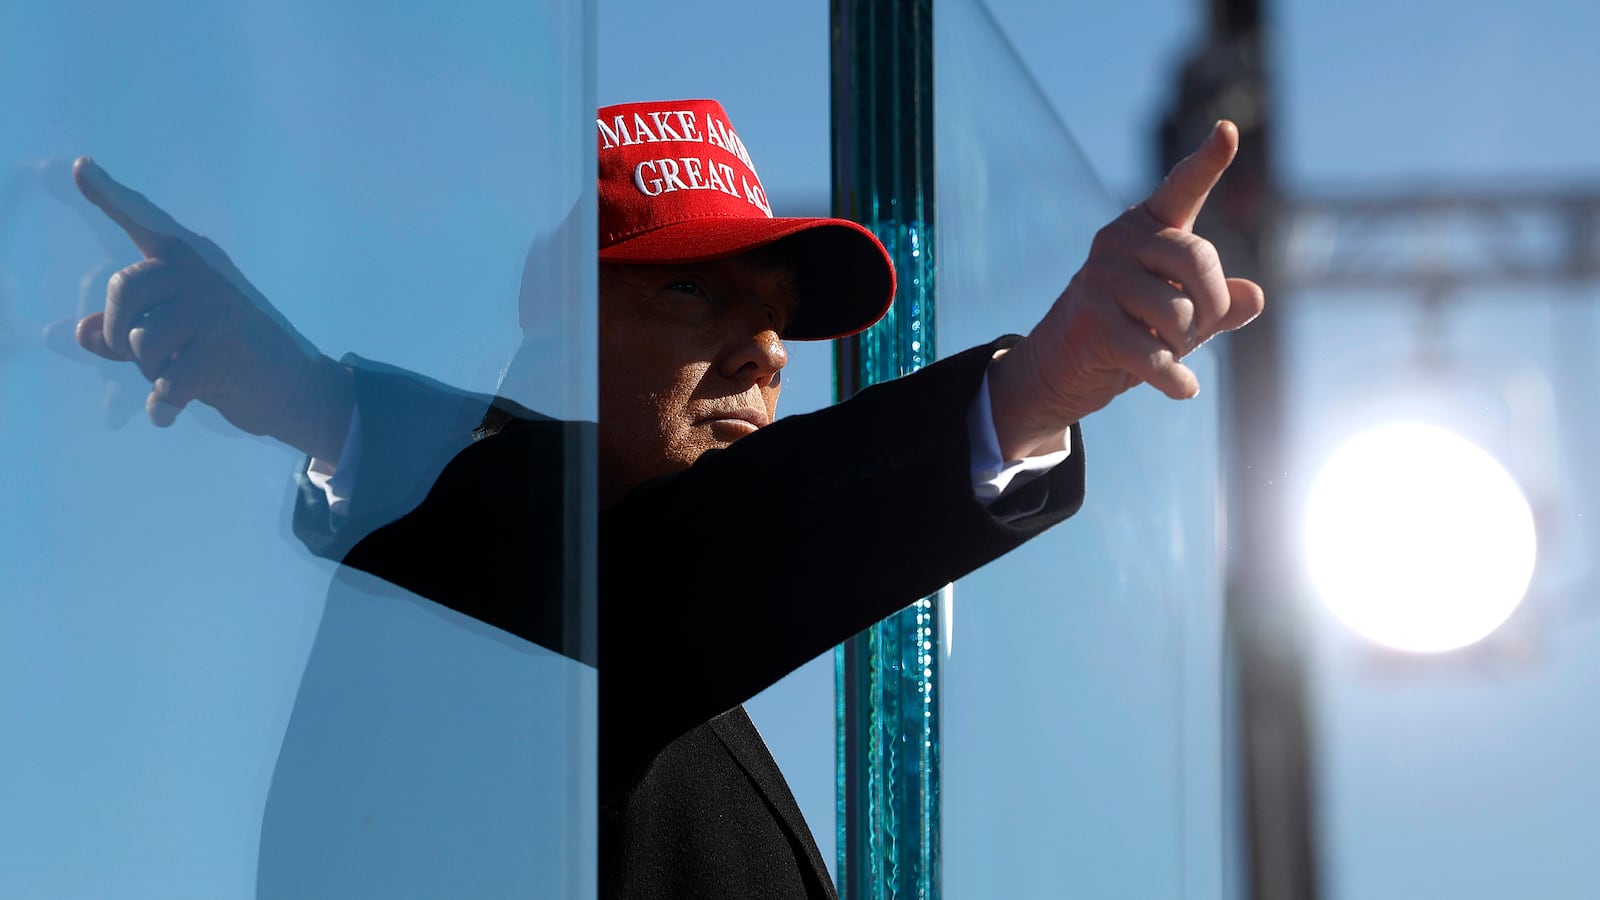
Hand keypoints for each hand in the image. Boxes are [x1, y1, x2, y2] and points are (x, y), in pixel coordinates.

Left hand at [72, 157, 353, 459]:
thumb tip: (81, 334)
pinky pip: (164, 384)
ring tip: (179, 375)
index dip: (109, 194)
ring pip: (139, 341)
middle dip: (117, 330)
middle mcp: (204, 274)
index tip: (81, 167)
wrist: (299, 389)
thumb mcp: (176, 339)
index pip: (144, 220)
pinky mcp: (223, 351)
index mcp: (192, 262)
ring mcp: (215, 309)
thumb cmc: (232, 357)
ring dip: (150, 371)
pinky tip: (168, 414)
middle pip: (123, 287)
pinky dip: (162, 407)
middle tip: (138, 355)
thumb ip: (127, 330)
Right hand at [987, 120, 1265, 458]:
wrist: (1062, 369)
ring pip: (1180, 313)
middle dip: (1212, 306)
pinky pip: (1156, 353)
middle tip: (1198, 332)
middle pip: (1199, 260)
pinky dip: (1175, 379)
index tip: (1228, 131)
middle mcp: (1119, 240)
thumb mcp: (1183, 316)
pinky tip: (1180, 389)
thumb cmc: (1130, 332)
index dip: (1207, 161)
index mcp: (1146, 228)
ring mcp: (1100, 278)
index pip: (1181, 188)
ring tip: (1161, 352)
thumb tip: (1255, 296)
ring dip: (1184, 346)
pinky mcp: (1091, 320)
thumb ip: (1221, 304)